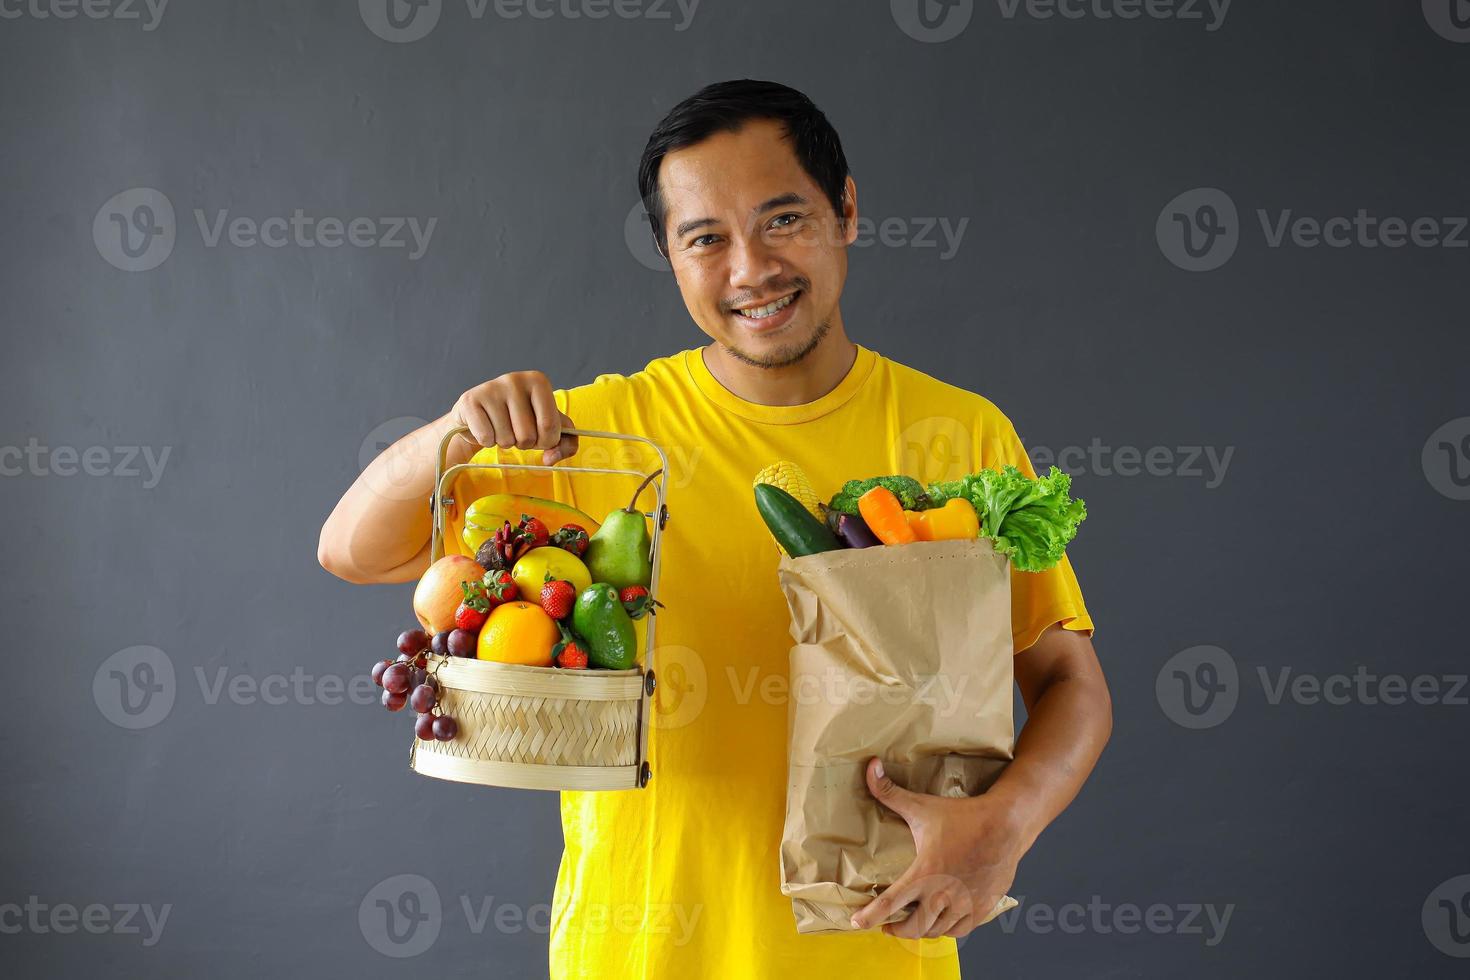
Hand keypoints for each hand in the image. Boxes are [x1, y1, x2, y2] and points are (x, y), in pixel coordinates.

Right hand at [451, 370, 576, 464]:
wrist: (483, 415)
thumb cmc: (521, 420)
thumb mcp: (550, 429)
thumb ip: (566, 444)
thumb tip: (550, 458)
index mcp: (538, 381)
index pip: (550, 426)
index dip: (546, 442)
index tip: (539, 436)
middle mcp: (515, 379)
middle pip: (527, 435)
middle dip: (524, 443)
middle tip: (516, 431)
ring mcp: (491, 388)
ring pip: (506, 439)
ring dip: (505, 442)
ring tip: (501, 428)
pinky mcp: (470, 400)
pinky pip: (486, 437)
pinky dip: (487, 441)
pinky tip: (486, 427)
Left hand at [848, 757, 1029, 939]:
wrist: (1005, 824)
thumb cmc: (963, 816)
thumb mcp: (922, 805)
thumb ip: (890, 791)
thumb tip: (869, 767)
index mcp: (924, 874)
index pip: (889, 904)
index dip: (869, 916)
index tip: (856, 923)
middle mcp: (942, 895)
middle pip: (912, 927)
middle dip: (895, 928)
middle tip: (886, 924)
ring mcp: (963, 905)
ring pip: (935, 931)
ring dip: (920, 929)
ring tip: (911, 922)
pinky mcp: (980, 908)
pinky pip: (958, 930)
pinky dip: (945, 929)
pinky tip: (939, 921)